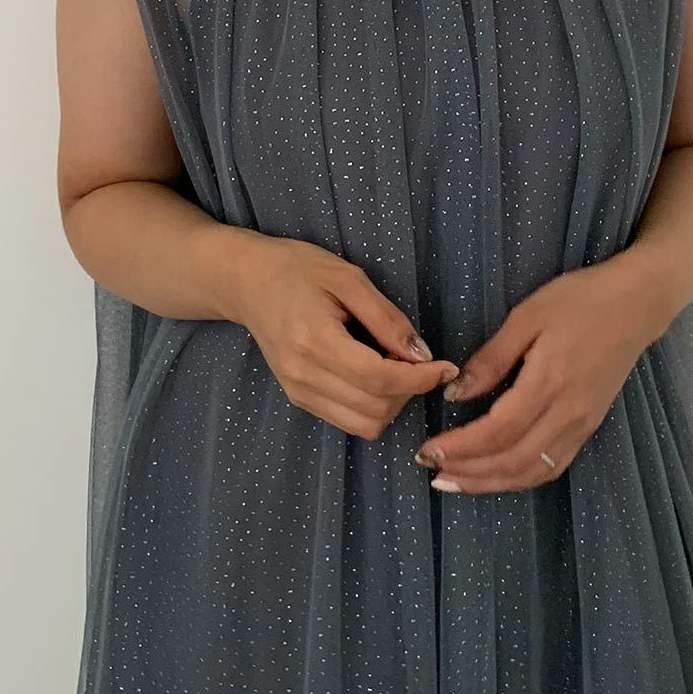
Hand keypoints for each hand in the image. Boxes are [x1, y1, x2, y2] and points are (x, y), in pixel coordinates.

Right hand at [226, 229, 458, 440]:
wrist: (247, 281)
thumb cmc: (297, 269)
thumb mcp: (347, 278)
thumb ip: (386, 318)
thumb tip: (422, 354)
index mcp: (315, 340)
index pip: (379, 378)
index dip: (420, 378)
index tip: (446, 365)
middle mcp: (303, 375)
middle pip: (375, 407)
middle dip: (410, 390)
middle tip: (418, 358)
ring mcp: (298, 391)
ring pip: (364, 424)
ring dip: (393, 402)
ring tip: (395, 366)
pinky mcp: (298, 398)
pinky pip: (348, 421)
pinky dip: (373, 406)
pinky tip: (375, 375)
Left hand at [412, 261, 658, 493]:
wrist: (635, 304)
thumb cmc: (580, 300)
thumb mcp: (527, 316)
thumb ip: (491, 359)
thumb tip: (455, 394)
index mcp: (549, 382)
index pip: (497, 431)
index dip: (460, 447)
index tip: (427, 450)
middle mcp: (568, 413)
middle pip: (512, 461)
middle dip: (468, 471)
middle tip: (431, 470)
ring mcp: (582, 425)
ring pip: (532, 471)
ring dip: (491, 482)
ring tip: (455, 481)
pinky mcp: (589, 427)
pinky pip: (551, 466)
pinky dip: (519, 478)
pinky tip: (496, 476)